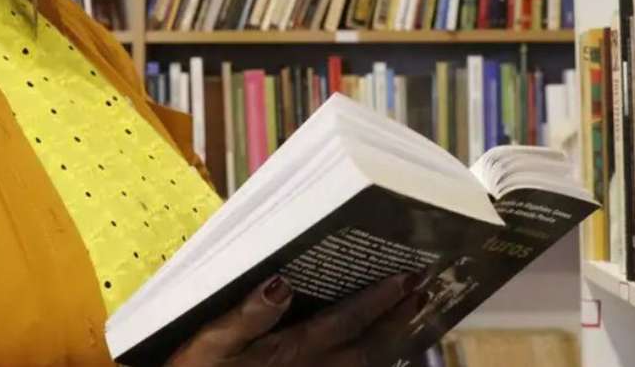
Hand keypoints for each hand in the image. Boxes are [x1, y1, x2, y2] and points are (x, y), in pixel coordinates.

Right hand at [164, 272, 420, 366]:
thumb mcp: (208, 344)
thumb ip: (245, 316)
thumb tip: (281, 282)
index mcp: (289, 352)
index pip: (344, 323)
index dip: (377, 300)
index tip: (408, 276)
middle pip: (366, 348)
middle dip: (397, 319)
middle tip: (426, 290)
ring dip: (392, 341)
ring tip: (415, 315)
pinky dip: (371, 363)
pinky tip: (380, 352)